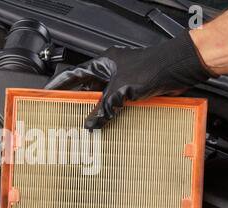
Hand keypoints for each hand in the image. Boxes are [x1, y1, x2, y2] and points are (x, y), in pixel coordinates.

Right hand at [45, 32, 212, 128]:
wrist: (179, 68)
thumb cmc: (154, 66)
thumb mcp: (121, 88)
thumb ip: (105, 107)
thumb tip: (91, 122)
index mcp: (103, 64)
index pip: (73, 75)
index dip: (59, 85)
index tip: (48, 94)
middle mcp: (111, 72)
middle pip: (87, 89)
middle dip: (77, 102)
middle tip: (65, 115)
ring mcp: (123, 82)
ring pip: (103, 99)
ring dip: (97, 111)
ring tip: (87, 123)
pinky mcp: (134, 92)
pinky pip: (117, 105)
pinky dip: (112, 115)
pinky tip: (109, 124)